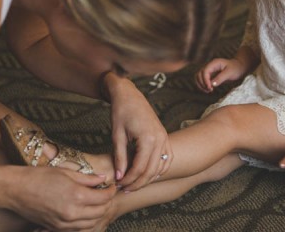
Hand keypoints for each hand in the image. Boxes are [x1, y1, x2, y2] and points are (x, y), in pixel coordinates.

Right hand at [8, 166, 115, 230]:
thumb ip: (87, 178)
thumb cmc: (39, 177)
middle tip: (106, 193)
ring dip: (97, 213)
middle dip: (106, 203)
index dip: (111, 191)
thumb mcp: (66, 172)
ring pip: (91, 223)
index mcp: (76, 196)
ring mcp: (64, 223)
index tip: (112, 186)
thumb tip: (103, 179)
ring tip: (97, 202)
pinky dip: (85, 221)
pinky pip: (78, 228)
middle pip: (100, 212)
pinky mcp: (56, 228)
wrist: (16, 190)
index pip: (103, 198)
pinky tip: (84, 211)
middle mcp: (72, 213)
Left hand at [104, 73, 171, 191]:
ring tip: (134, 184)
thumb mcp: (117, 135)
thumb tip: (119, 176)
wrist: (129, 95)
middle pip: (151, 170)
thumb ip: (119, 157)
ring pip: (160, 166)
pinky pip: (166, 158)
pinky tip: (148, 174)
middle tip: (125, 189)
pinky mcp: (164, 136)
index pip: (139, 168)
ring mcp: (164, 137)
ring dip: (148, 178)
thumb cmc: (121, 112)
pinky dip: (159, 169)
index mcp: (148, 138)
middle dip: (138, 182)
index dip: (128, 179)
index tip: (118, 184)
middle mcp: (160, 139)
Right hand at [195, 58, 246, 92]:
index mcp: (214, 63)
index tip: (210, 88)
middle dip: (202, 83)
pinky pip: (202, 79)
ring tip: (208, 90)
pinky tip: (208, 89)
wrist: (239, 67)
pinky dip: (202, 85)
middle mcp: (210, 66)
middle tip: (210, 90)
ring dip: (201, 84)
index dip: (205, 80)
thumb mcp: (229, 73)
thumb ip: (221, 78)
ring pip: (198, 77)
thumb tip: (212, 85)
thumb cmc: (235, 68)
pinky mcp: (210, 75)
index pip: (205, 71)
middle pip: (199, 74)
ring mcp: (209, 70)